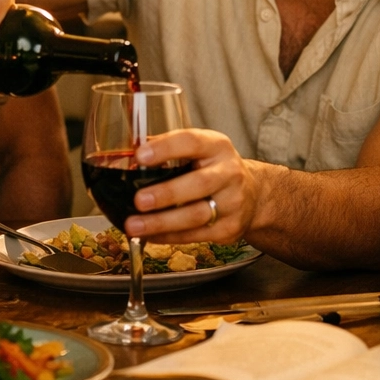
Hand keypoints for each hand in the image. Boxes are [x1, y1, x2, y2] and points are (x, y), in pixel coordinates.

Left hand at [122, 129, 264, 244]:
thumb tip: (125, 156)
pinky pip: (194, 235)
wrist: (253, 194)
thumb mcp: (198, 150)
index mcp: (216, 146)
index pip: (191, 142)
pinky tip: (148, 235)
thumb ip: (166, 151)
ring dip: (161, 222)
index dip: (165, 148)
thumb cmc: (213, 168)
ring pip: (196, 216)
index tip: (140, 156)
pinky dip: (168, 237)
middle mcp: (229, 173)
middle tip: (138, 200)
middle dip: (166, 194)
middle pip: (198, 184)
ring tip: (134, 226)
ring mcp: (233, 203)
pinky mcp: (229, 229)